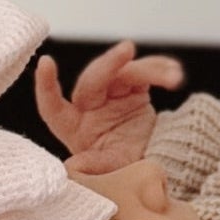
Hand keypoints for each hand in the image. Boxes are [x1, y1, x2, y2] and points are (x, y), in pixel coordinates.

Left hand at [36, 39, 183, 174]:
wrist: (160, 163)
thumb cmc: (130, 167)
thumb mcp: (113, 170)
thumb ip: (96, 166)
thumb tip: (73, 168)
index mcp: (74, 128)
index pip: (53, 106)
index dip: (46, 86)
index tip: (46, 63)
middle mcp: (89, 107)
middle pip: (92, 80)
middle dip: (109, 63)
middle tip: (127, 50)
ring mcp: (111, 95)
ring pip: (123, 71)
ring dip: (149, 70)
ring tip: (173, 77)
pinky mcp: (132, 87)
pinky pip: (144, 71)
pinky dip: (160, 70)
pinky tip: (173, 74)